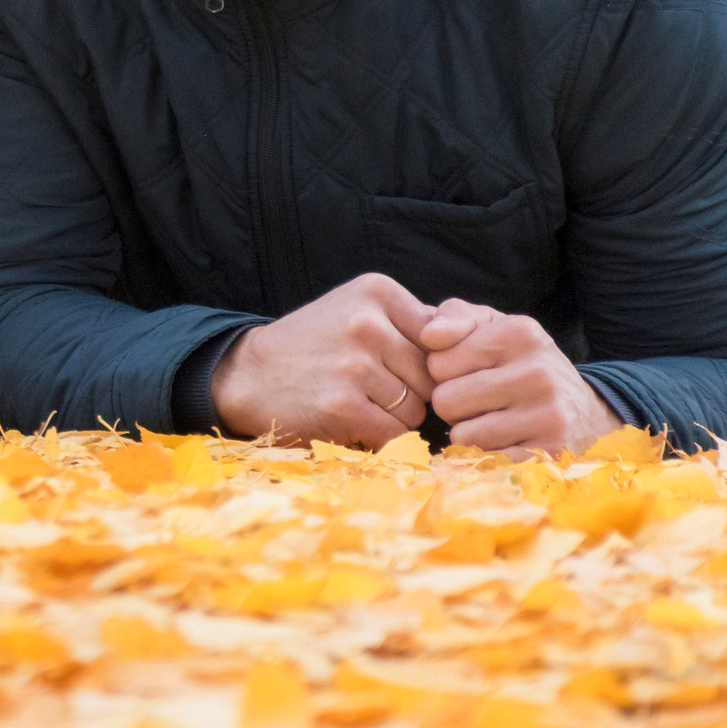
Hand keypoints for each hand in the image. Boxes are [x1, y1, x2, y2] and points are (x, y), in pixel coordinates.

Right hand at [212, 273, 437, 447]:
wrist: (248, 375)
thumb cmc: (314, 345)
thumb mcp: (358, 310)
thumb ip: (414, 322)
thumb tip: (478, 340)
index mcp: (376, 291)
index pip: (442, 339)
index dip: (422, 361)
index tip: (390, 363)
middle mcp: (367, 322)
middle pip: (431, 377)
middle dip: (409, 391)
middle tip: (365, 385)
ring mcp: (354, 364)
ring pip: (416, 409)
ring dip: (392, 416)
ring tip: (353, 399)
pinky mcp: (343, 405)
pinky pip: (394, 434)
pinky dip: (377, 436)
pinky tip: (347, 419)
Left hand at [422, 299, 621, 456]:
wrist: (587, 411)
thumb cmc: (521, 363)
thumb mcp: (492, 327)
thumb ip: (454, 317)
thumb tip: (429, 336)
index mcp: (519, 333)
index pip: (437, 364)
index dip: (446, 373)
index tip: (471, 372)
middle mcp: (537, 372)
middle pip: (445, 402)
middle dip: (455, 405)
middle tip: (483, 401)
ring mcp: (549, 415)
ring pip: (462, 436)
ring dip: (470, 433)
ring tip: (498, 420)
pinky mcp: (552, 453)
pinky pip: (487, 462)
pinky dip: (489, 457)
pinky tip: (510, 443)